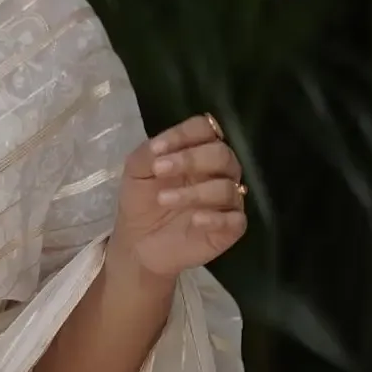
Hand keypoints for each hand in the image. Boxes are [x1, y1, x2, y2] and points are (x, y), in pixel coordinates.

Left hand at [110, 113, 247, 280]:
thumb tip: (162, 146)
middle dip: (190, 159)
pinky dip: (216, 218)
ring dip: (194, 192)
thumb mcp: (136, 172)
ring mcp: (227, 200)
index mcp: (198, 151)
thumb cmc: (141, 201)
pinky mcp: (230, 228)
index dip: (184, 134)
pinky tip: (195, 220)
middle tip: (159, 170)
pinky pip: (235, 219)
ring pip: (226, 187)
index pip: (206, 130)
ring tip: (163, 199)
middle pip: (222, 154)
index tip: (156, 149)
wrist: (137, 242)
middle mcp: (219, 172)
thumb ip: (148, 153)